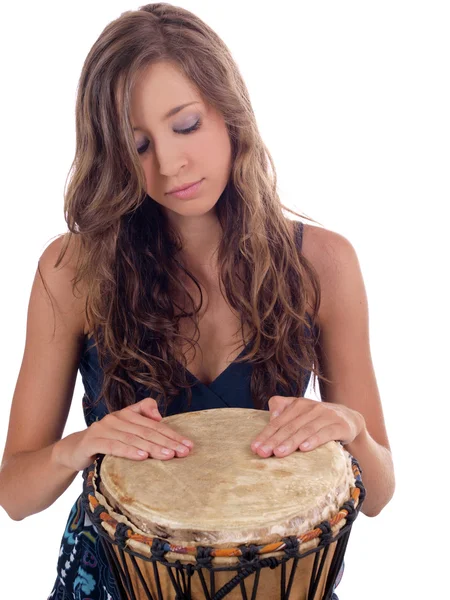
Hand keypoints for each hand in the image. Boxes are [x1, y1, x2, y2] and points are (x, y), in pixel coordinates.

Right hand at [54, 397, 193, 470]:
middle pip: (148, 431)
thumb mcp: (125, 431)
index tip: (188, 445)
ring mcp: (104, 428)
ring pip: (134, 439)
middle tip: (184, 452)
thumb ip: (142, 418)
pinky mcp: (93, 440)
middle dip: (168, 442)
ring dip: (153, 447)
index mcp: (128, 415)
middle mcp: (117, 418)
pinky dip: (129, 451)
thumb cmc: (106, 441)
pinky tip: (142, 456)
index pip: (155, 425)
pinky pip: (114, 446)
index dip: (172, 434)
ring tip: (169, 455)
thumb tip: (160, 417)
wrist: (74, 450)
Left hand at [250, 395, 364, 457]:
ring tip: (279, 453)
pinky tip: (304, 448)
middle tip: (263, 453)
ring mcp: (326, 415)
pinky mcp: (340, 425)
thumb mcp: (300, 413)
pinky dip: (314, 440)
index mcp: (298, 404)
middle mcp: (311, 407)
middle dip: (274, 440)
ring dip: (291, 442)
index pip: (278, 421)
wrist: (350, 420)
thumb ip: (283, 410)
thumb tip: (270, 417)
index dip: (266, 434)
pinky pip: (325, 433)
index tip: (255, 447)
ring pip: (305, 429)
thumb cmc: (318, 420)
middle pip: (289, 426)